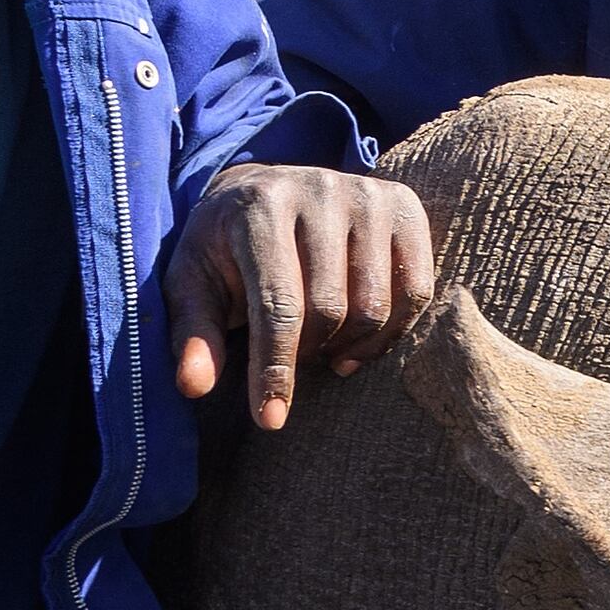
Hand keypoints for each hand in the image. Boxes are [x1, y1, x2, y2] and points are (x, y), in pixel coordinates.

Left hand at [175, 163, 436, 427]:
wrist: (264, 190)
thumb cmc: (225, 249)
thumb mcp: (193, 284)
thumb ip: (193, 333)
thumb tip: (194, 386)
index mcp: (260, 206)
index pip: (278, 304)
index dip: (276, 367)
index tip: (270, 419)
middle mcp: (319, 190)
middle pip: (331, 309)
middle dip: (310, 353)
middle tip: (295, 357)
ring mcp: (368, 195)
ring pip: (376, 305)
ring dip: (349, 346)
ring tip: (323, 347)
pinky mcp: (403, 205)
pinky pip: (417, 290)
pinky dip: (391, 332)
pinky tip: (360, 340)